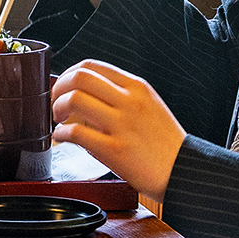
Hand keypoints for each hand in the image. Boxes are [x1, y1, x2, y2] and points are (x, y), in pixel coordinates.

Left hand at [50, 60, 186, 200]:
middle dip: (58, 87)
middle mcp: (129, 101)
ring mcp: (122, 125)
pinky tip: (63, 138)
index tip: (63, 85)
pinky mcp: (115, 150)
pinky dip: (61, 134)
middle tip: (55, 101)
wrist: (183, 171)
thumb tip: (86, 93)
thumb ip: (121, 96)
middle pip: (80, 77)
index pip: (92, 65)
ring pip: (75, 99)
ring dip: (58, 107)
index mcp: (137, 87)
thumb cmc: (165, 143)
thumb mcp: (148, 106)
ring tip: (59, 119)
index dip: (69, 73)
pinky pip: (76, 132)